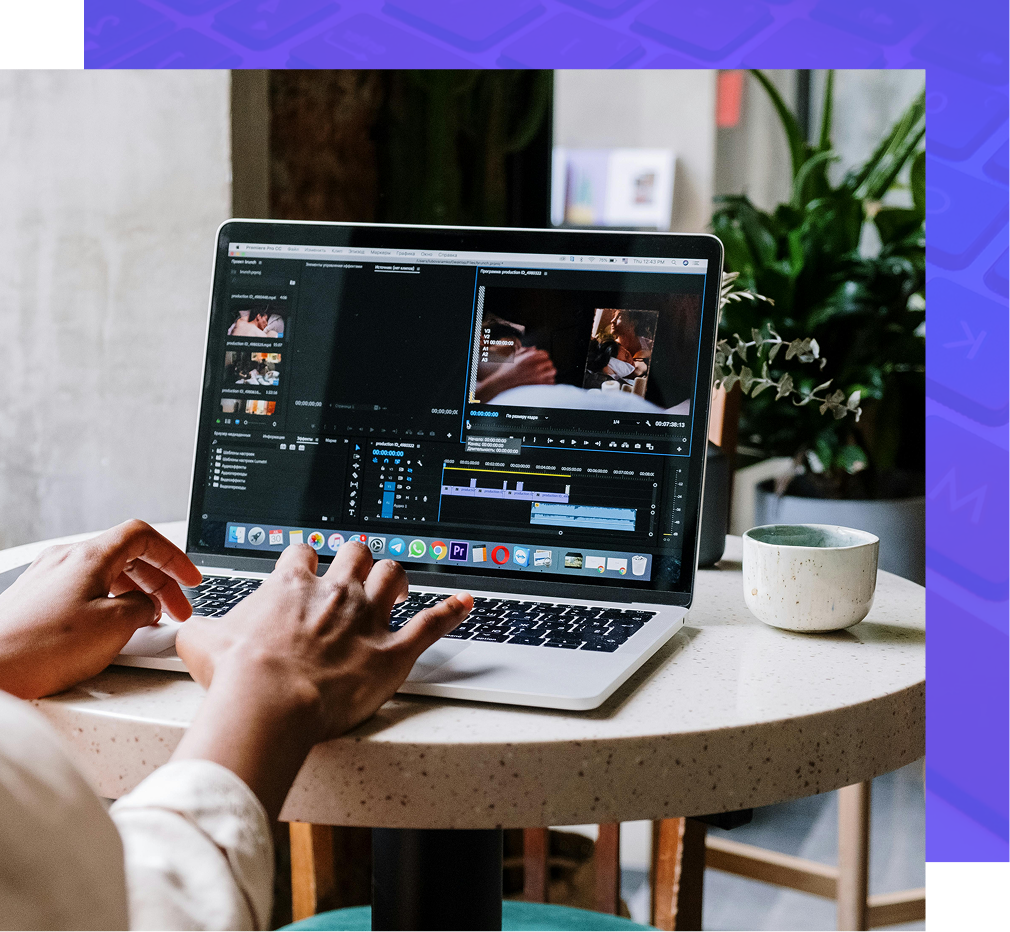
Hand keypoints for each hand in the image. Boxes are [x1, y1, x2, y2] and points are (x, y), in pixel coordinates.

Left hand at [0, 519, 202, 698]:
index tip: (189, 578)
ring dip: (134, 595)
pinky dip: (109, 605)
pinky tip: (113, 631)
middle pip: (126, 557)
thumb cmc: (41, 649)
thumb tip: (147, 607)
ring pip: (105, 576)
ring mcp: (47, 580)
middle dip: (158, 583)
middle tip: (176, 610)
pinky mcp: (36, 602)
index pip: (142, 536)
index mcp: (88, 556)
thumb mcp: (115, 626)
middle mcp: (65, 560)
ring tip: (148, 623)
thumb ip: (143, 607)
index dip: (173, 556)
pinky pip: (85, 593)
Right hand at [173, 542, 471, 819]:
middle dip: (356, 560)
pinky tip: (464, 603)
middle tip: (354, 573)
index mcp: (293, 587)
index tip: (308, 567)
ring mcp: (367, 618)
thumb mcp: (202, 641)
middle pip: (356, 554)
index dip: (307, 560)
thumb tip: (189, 628)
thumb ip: (202, 627)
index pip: (304, 555)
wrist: (269, 700)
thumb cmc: (237, 674)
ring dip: (394, 578)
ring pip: (392, 576)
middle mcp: (335, 594)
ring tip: (394, 584)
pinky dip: (451, 611)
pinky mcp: (393, 649)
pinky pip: (432, 622)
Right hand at [474, 346, 556, 401]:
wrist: (503, 381)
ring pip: (552, 371)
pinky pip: (551, 381)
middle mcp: (535, 365)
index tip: (541, 360)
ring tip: (545, 373)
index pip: (545, 354)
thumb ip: (525, 350)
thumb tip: (534, 348)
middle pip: (550, 362)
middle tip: (542, 367)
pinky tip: (543, 381)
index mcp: (530, 357)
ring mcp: (537, 375)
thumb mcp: (514, 355)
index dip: (543, 356)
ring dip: (549, 372)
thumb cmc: (507, 368)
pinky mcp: (537, 384)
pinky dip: (549, 381)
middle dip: (546, 364)